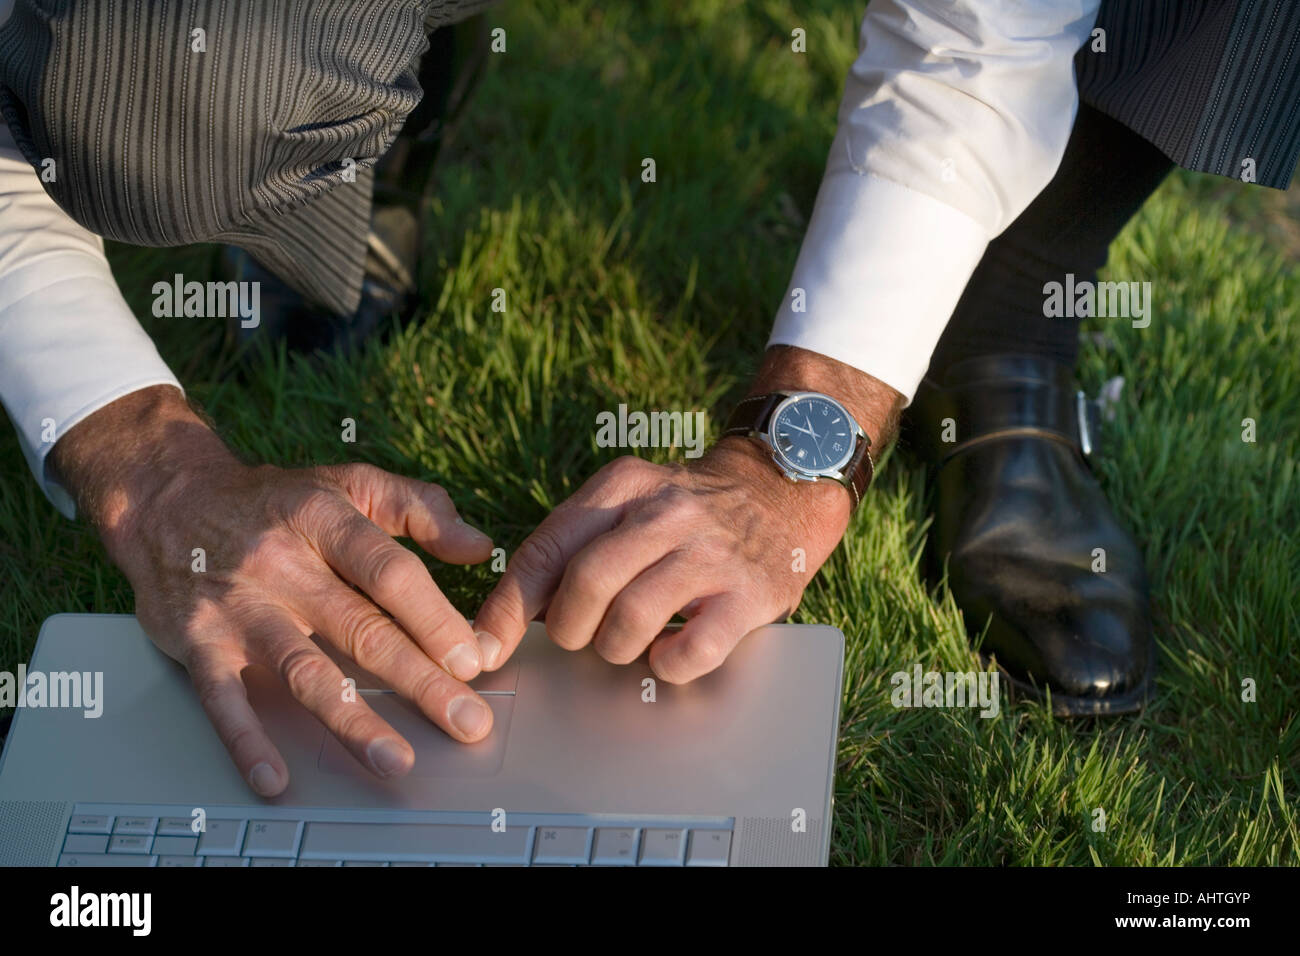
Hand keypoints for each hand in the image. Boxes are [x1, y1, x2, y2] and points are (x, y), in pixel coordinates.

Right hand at [50, 387, 496, 795]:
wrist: (170, 500)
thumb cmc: (277, 500)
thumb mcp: (349, 484)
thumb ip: (419, 509)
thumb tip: (480, 547)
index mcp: (324, 519)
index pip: (388, 572)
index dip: (434, 618)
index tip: (472, 658)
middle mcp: (281, 563)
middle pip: (359, 629)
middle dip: (419, 681)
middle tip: (465, 721)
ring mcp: (238, 606)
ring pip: (303, 670)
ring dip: (352, 721)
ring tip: (395, 759)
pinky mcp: (198, 642)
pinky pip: (223, 699)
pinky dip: (247, 742)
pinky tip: (276, 777)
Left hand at [472, 438, 851, 682]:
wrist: (779, 489)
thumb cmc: (685, 512)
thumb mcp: (627, 502)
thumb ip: (571, 546)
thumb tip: (506, 616)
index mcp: (623, 485)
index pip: (548, 548)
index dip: (509, 606)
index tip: (487, 646)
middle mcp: (666, 512)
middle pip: (585, 583)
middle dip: (568, 628)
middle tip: (577, 638)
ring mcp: (710, 552)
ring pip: (632, 618)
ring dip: (614, 648)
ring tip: (624, 644)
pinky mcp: (750, 593)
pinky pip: (693, 649)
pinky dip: (667, 664)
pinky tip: (666, 654)